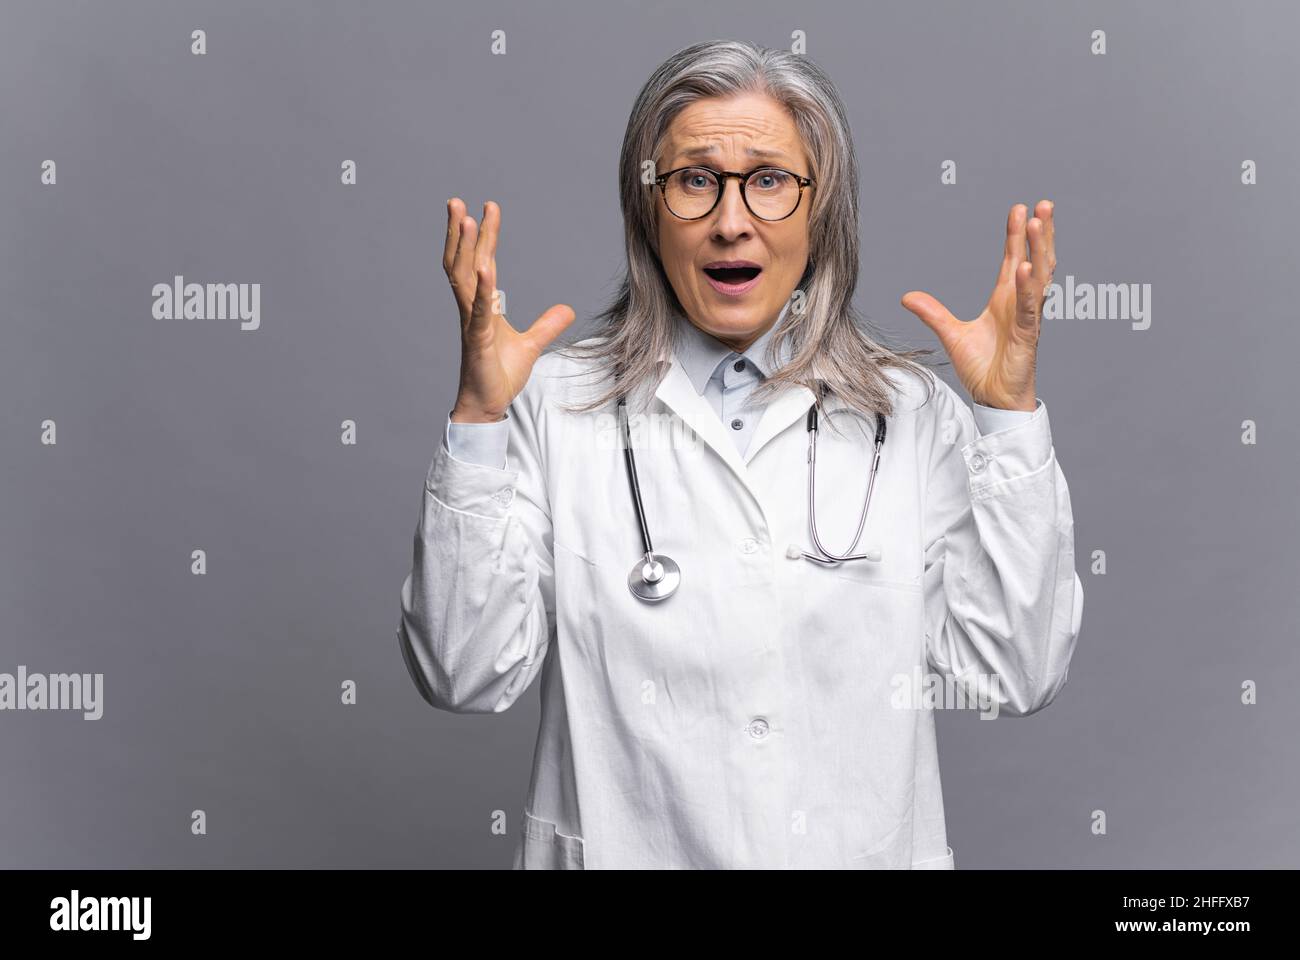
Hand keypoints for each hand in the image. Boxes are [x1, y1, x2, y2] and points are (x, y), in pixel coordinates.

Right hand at [444, 198, 575, 421]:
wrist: (487, 405)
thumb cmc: (498, 375)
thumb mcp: (531, 346)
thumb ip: (547, 325)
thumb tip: (567, 309)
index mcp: (482, 307)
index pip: (481, 263)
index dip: (483, 237)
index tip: (486, 209)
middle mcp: (471, 310)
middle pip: (463, 262)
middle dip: (460, 232)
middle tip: (457, 201)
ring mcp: (472, 323)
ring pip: (463, 279)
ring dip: (463, 248)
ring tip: (464, 219)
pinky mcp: (478, 340)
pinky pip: (480, 310)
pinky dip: (483, 288)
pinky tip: (486, 267)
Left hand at [900, 201, 1054, 411]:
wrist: (993, 399)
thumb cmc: (983, 368)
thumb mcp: (951, 334)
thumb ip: (933, 313)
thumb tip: (907, 297)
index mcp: (1006, 300)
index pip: (1013, 259)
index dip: (1017, 235)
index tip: (1020, 208)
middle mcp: (1020, 304)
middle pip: (1034, 260)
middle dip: (1039, 233)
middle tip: (1042, 204)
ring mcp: (1026, 318)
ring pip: (1038, 278)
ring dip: (1039, 250)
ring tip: (1039, 222)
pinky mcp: (1027, 336)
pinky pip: (1028, 308)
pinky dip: (1027, 288)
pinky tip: (1025, 268)